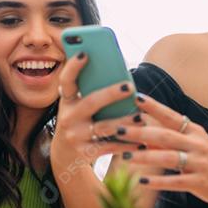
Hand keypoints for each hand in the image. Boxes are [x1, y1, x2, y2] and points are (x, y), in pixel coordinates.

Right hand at [50, 52, 146, 179]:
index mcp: (67, 100)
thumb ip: (93, 90)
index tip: (86, 53)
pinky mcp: (85, 152)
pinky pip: (109, 147)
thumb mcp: (79, 104)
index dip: (73, 66)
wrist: (65, 153)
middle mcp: (68, 117)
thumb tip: (122, 77)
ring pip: (104, 127)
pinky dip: (126, 144)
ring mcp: (75, 136)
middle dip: (110, 94)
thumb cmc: (81, 119)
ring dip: (125, 122)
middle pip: (91, 102)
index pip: (67, 80)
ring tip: (141, 117)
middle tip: (129, 86)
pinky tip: (141, 141)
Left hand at [118, 93, 207, 205]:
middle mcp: (197, 144)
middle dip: (140, 132)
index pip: (171, 116)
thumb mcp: (192, 145)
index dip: (153, 107)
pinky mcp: (199, 182)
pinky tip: (142, 180)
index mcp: (194, 131)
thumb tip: (142, 136)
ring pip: (169, 158)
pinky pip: (175, 181)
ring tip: (125, 156)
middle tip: (118, 130)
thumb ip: (169, 140)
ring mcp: (199, 163)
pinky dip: (158, 181)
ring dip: (145, 156)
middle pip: (165, 136)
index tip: (135, 98)